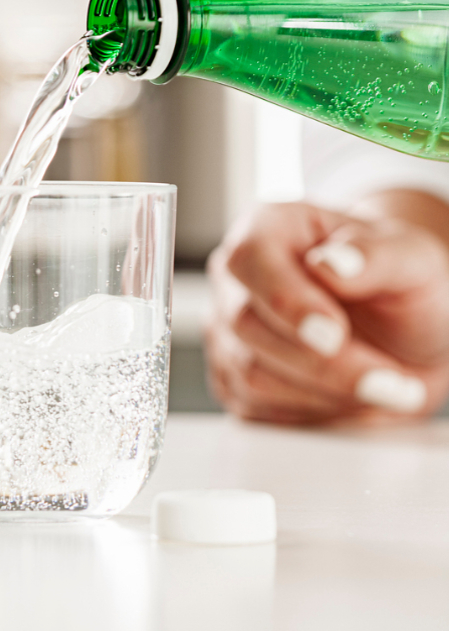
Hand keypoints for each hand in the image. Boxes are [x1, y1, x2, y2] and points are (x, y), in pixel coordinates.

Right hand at [205, 201, 448, 423]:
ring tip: (387, 388)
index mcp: (269, 228)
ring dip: (325, 393)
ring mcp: (227, 330)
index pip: (250, 259)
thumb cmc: (402, 286)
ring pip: (251, 374)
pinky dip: (310, 412)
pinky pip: (254, 406)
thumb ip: (376, 255)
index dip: (287, 300)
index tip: (334, 334)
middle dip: (326, 364)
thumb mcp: (414, 259)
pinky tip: (351, 397)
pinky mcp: (232, 377)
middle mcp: (236, 278)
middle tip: (393, 381)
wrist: (407, 335)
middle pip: (248, 325)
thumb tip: (333, 264)